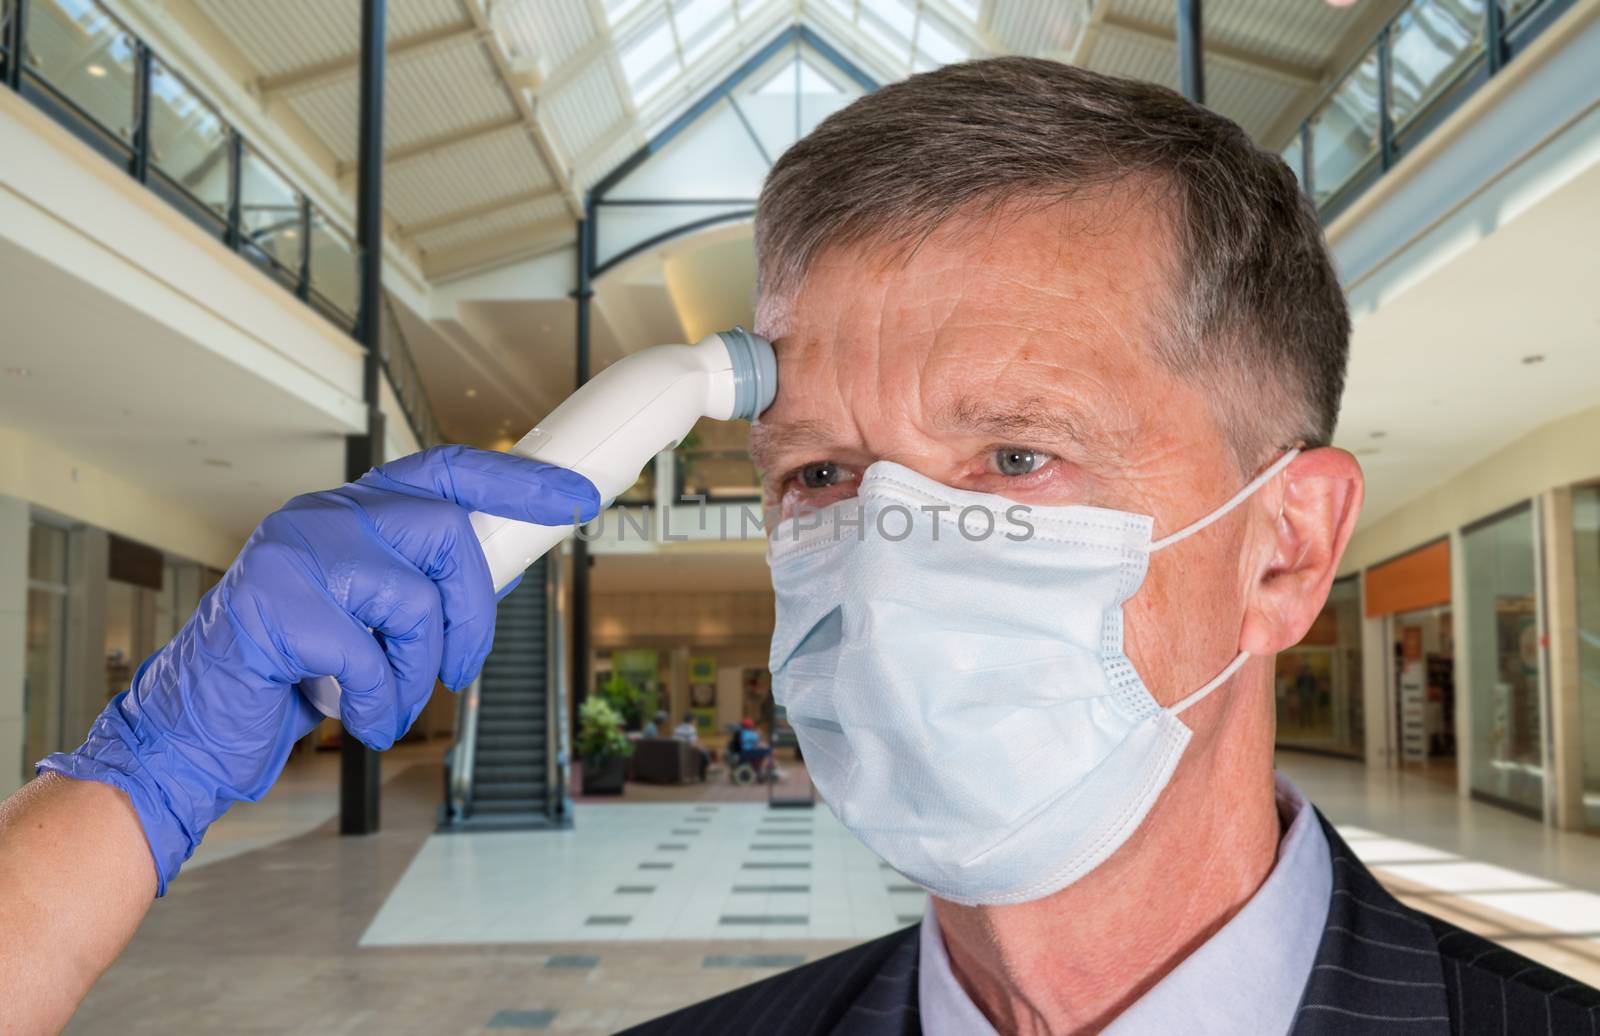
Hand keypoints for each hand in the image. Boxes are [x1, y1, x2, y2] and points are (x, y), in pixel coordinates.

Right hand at [37, 445, 598, 893]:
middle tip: (464, 670)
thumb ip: (422, 586)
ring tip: (388, 704)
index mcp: (350, 514)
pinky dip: (378, 703)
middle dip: (474, 612)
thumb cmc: (291, 677)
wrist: (196, 730)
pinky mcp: (274, 603)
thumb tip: (504, 572)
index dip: (515, 481)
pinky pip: (371, 656)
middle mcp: (321, 517)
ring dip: (419, 672)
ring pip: (416, 598)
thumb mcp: (371, 623)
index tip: (576, 497)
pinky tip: (354, 719)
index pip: (445, 470)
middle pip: (446, 532)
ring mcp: (293, 552)